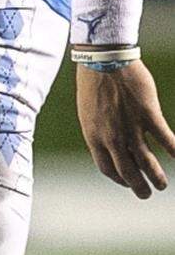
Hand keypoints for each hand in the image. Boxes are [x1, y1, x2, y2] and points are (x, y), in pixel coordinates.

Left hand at [76, 59, 174, 197]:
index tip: (128, 182)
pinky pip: (165, 139)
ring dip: (155, 176)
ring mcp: (130, 127)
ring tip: (162, 185)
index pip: (107, 168)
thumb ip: (99, 131)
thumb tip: (109, 144)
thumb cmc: (93, 83)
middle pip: (127, 172)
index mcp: (94, 137)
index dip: (119, 179)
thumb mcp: (89, 113)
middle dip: (138, 187)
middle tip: (145, 194)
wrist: (102, 60)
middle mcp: (112, 138)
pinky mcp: (148, 115)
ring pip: (146, 161)